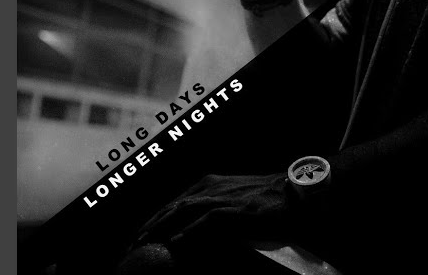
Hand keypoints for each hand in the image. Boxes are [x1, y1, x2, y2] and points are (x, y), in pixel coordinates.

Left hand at [146, 173, 295, 250]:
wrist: (293, 193)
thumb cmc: (267, 198)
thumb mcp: (235, 199)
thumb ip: (216, 207)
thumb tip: (198, 227)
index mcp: (209, 183)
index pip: (174, 201)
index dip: (155, 217)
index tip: (141, 234)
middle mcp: (211, 187)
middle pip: (171, 206)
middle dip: (150, 224)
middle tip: (133, 243)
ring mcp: (222, 197)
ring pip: (182, 211)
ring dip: (160, 228)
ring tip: (144, 243)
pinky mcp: (234, 210)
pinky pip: (205, 222)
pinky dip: (187, 232)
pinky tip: (174, 244)